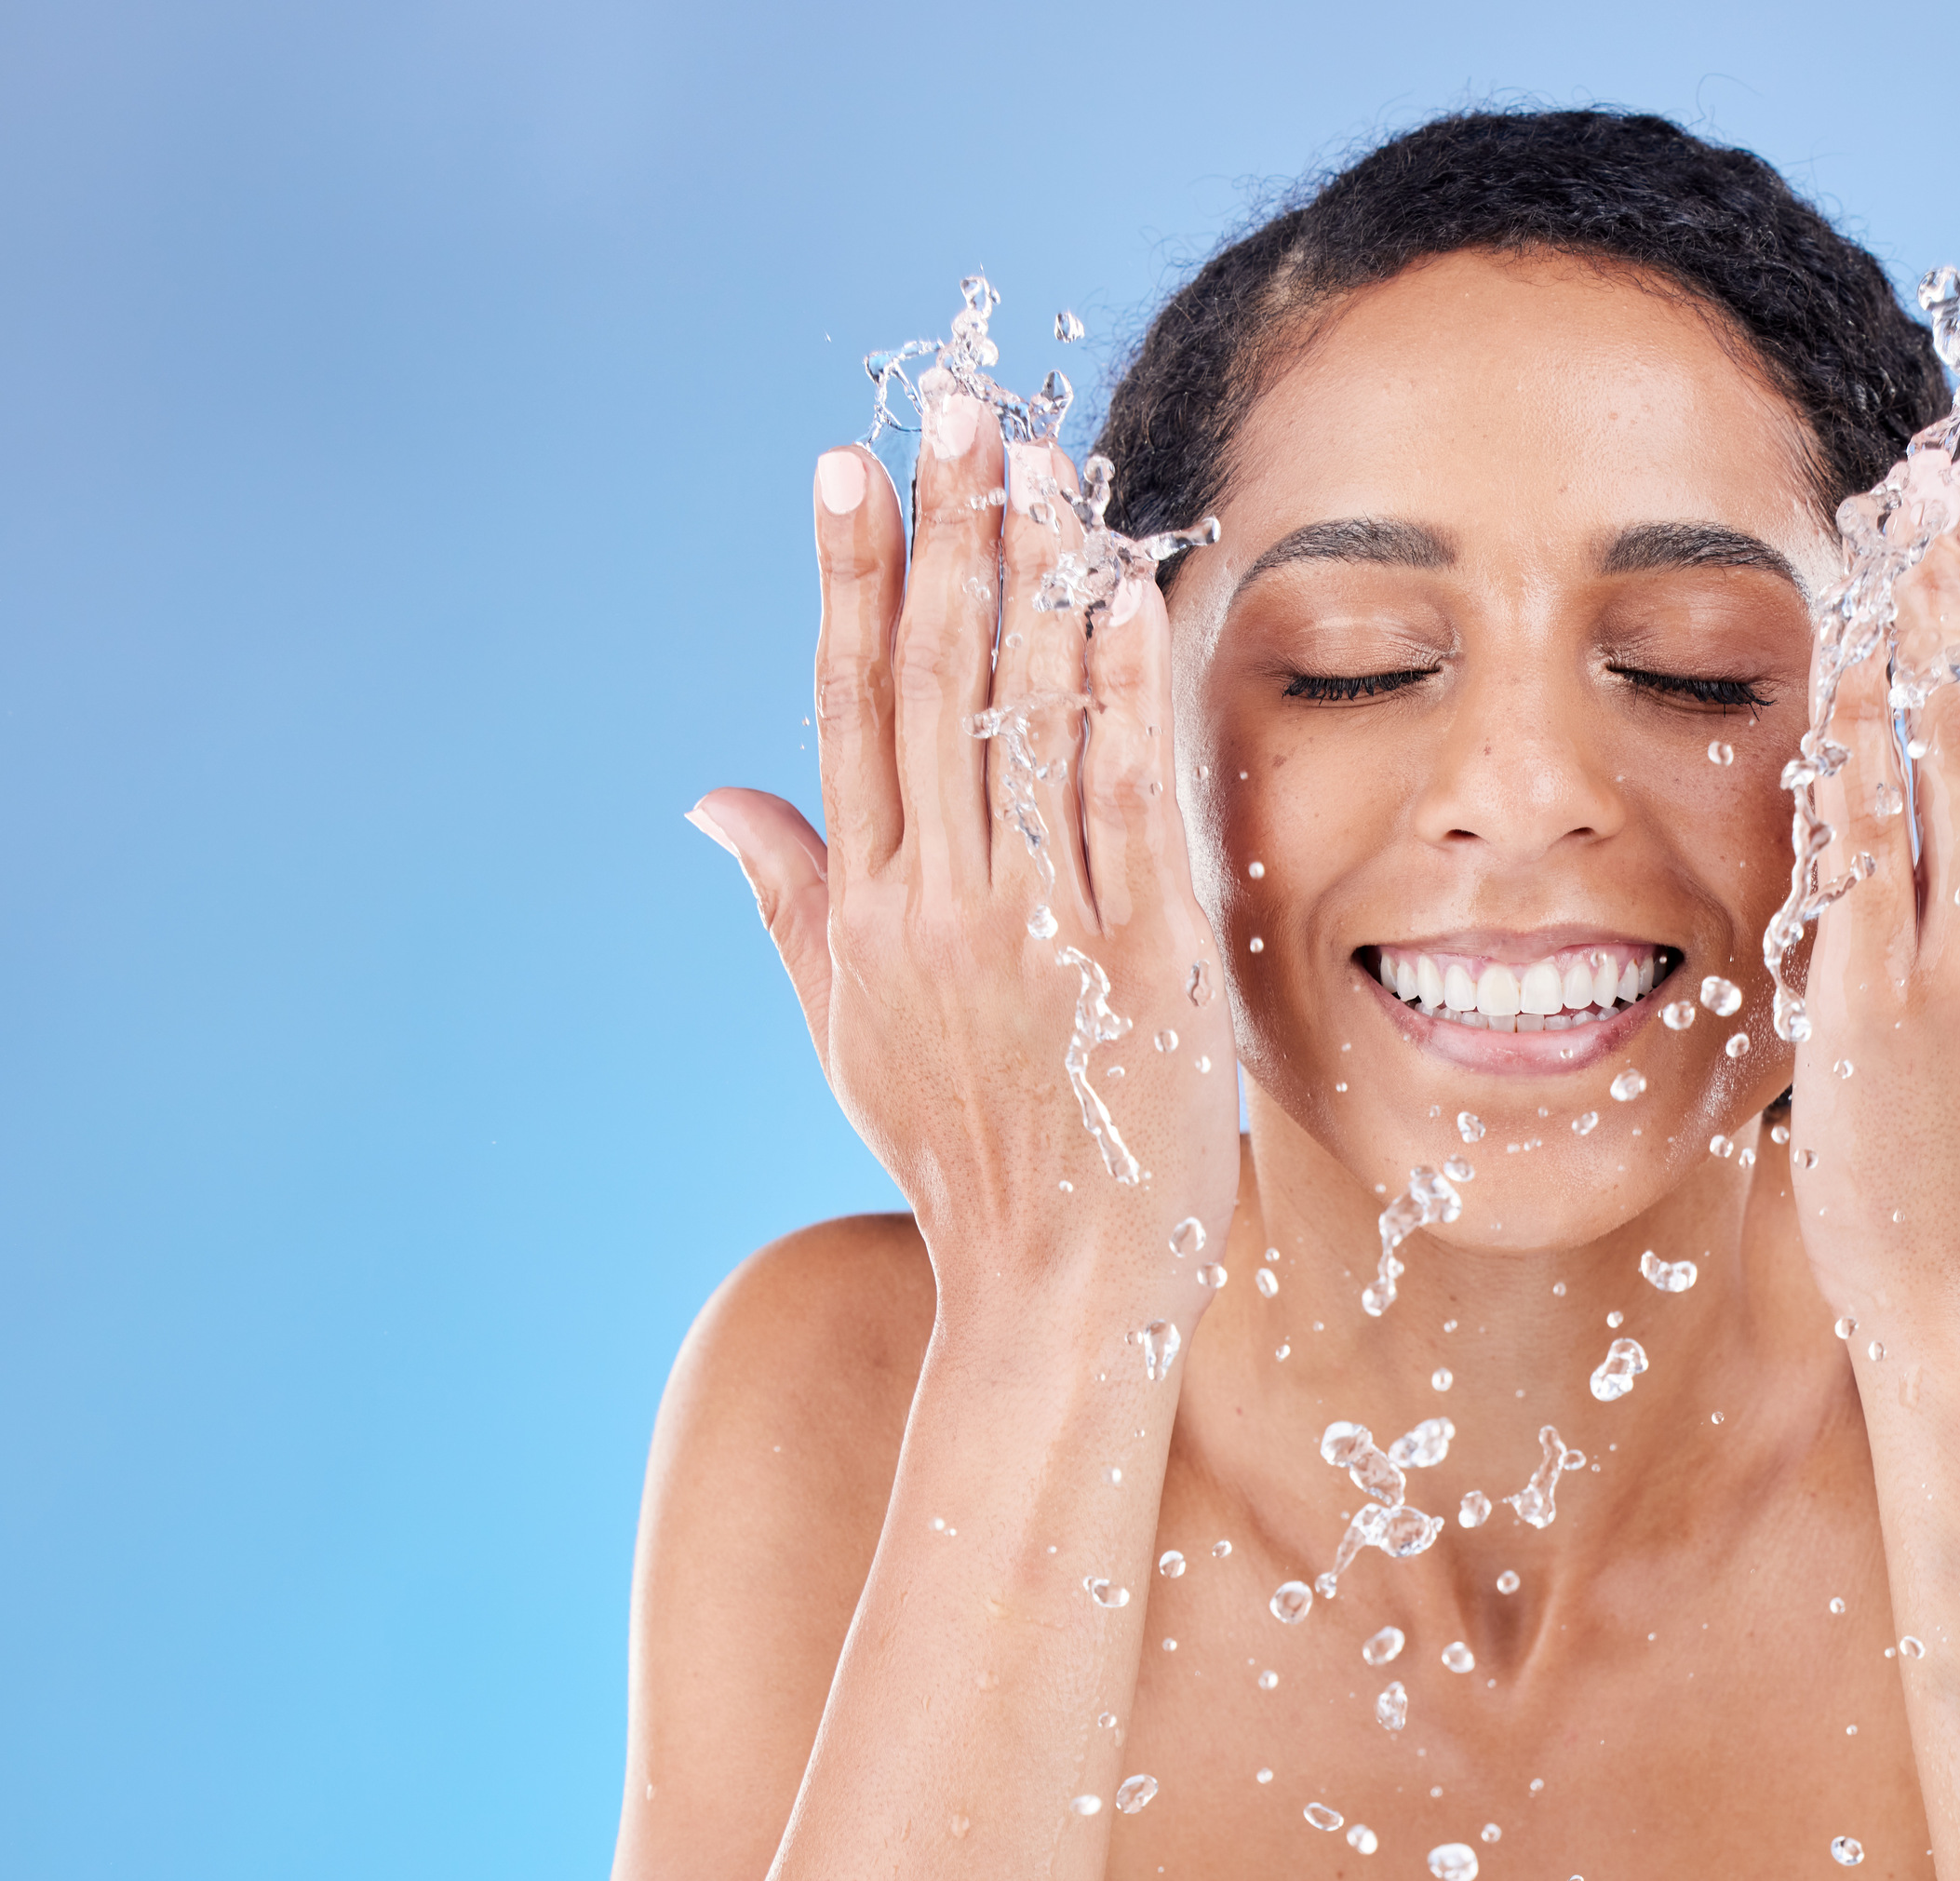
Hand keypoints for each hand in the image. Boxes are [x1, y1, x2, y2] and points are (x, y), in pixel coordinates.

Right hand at [690, 400, 1239, 1314]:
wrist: (1056, 1288)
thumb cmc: (964, 1155)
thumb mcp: (850, 1033)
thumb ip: (789, 901)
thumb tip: (712, 797)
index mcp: (868, 913)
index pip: (848, 708)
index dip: (849, 576)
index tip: (846, 461)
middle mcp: (940, 908)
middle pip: (933, 685)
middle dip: (946, 533)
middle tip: (954, 405)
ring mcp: (1040, 932)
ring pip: (1024, 723)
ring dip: (1031, 579)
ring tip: (1036, 458)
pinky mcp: (1139, 964)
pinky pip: (1126, 804)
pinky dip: (1118, 693)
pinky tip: (1118, 593)